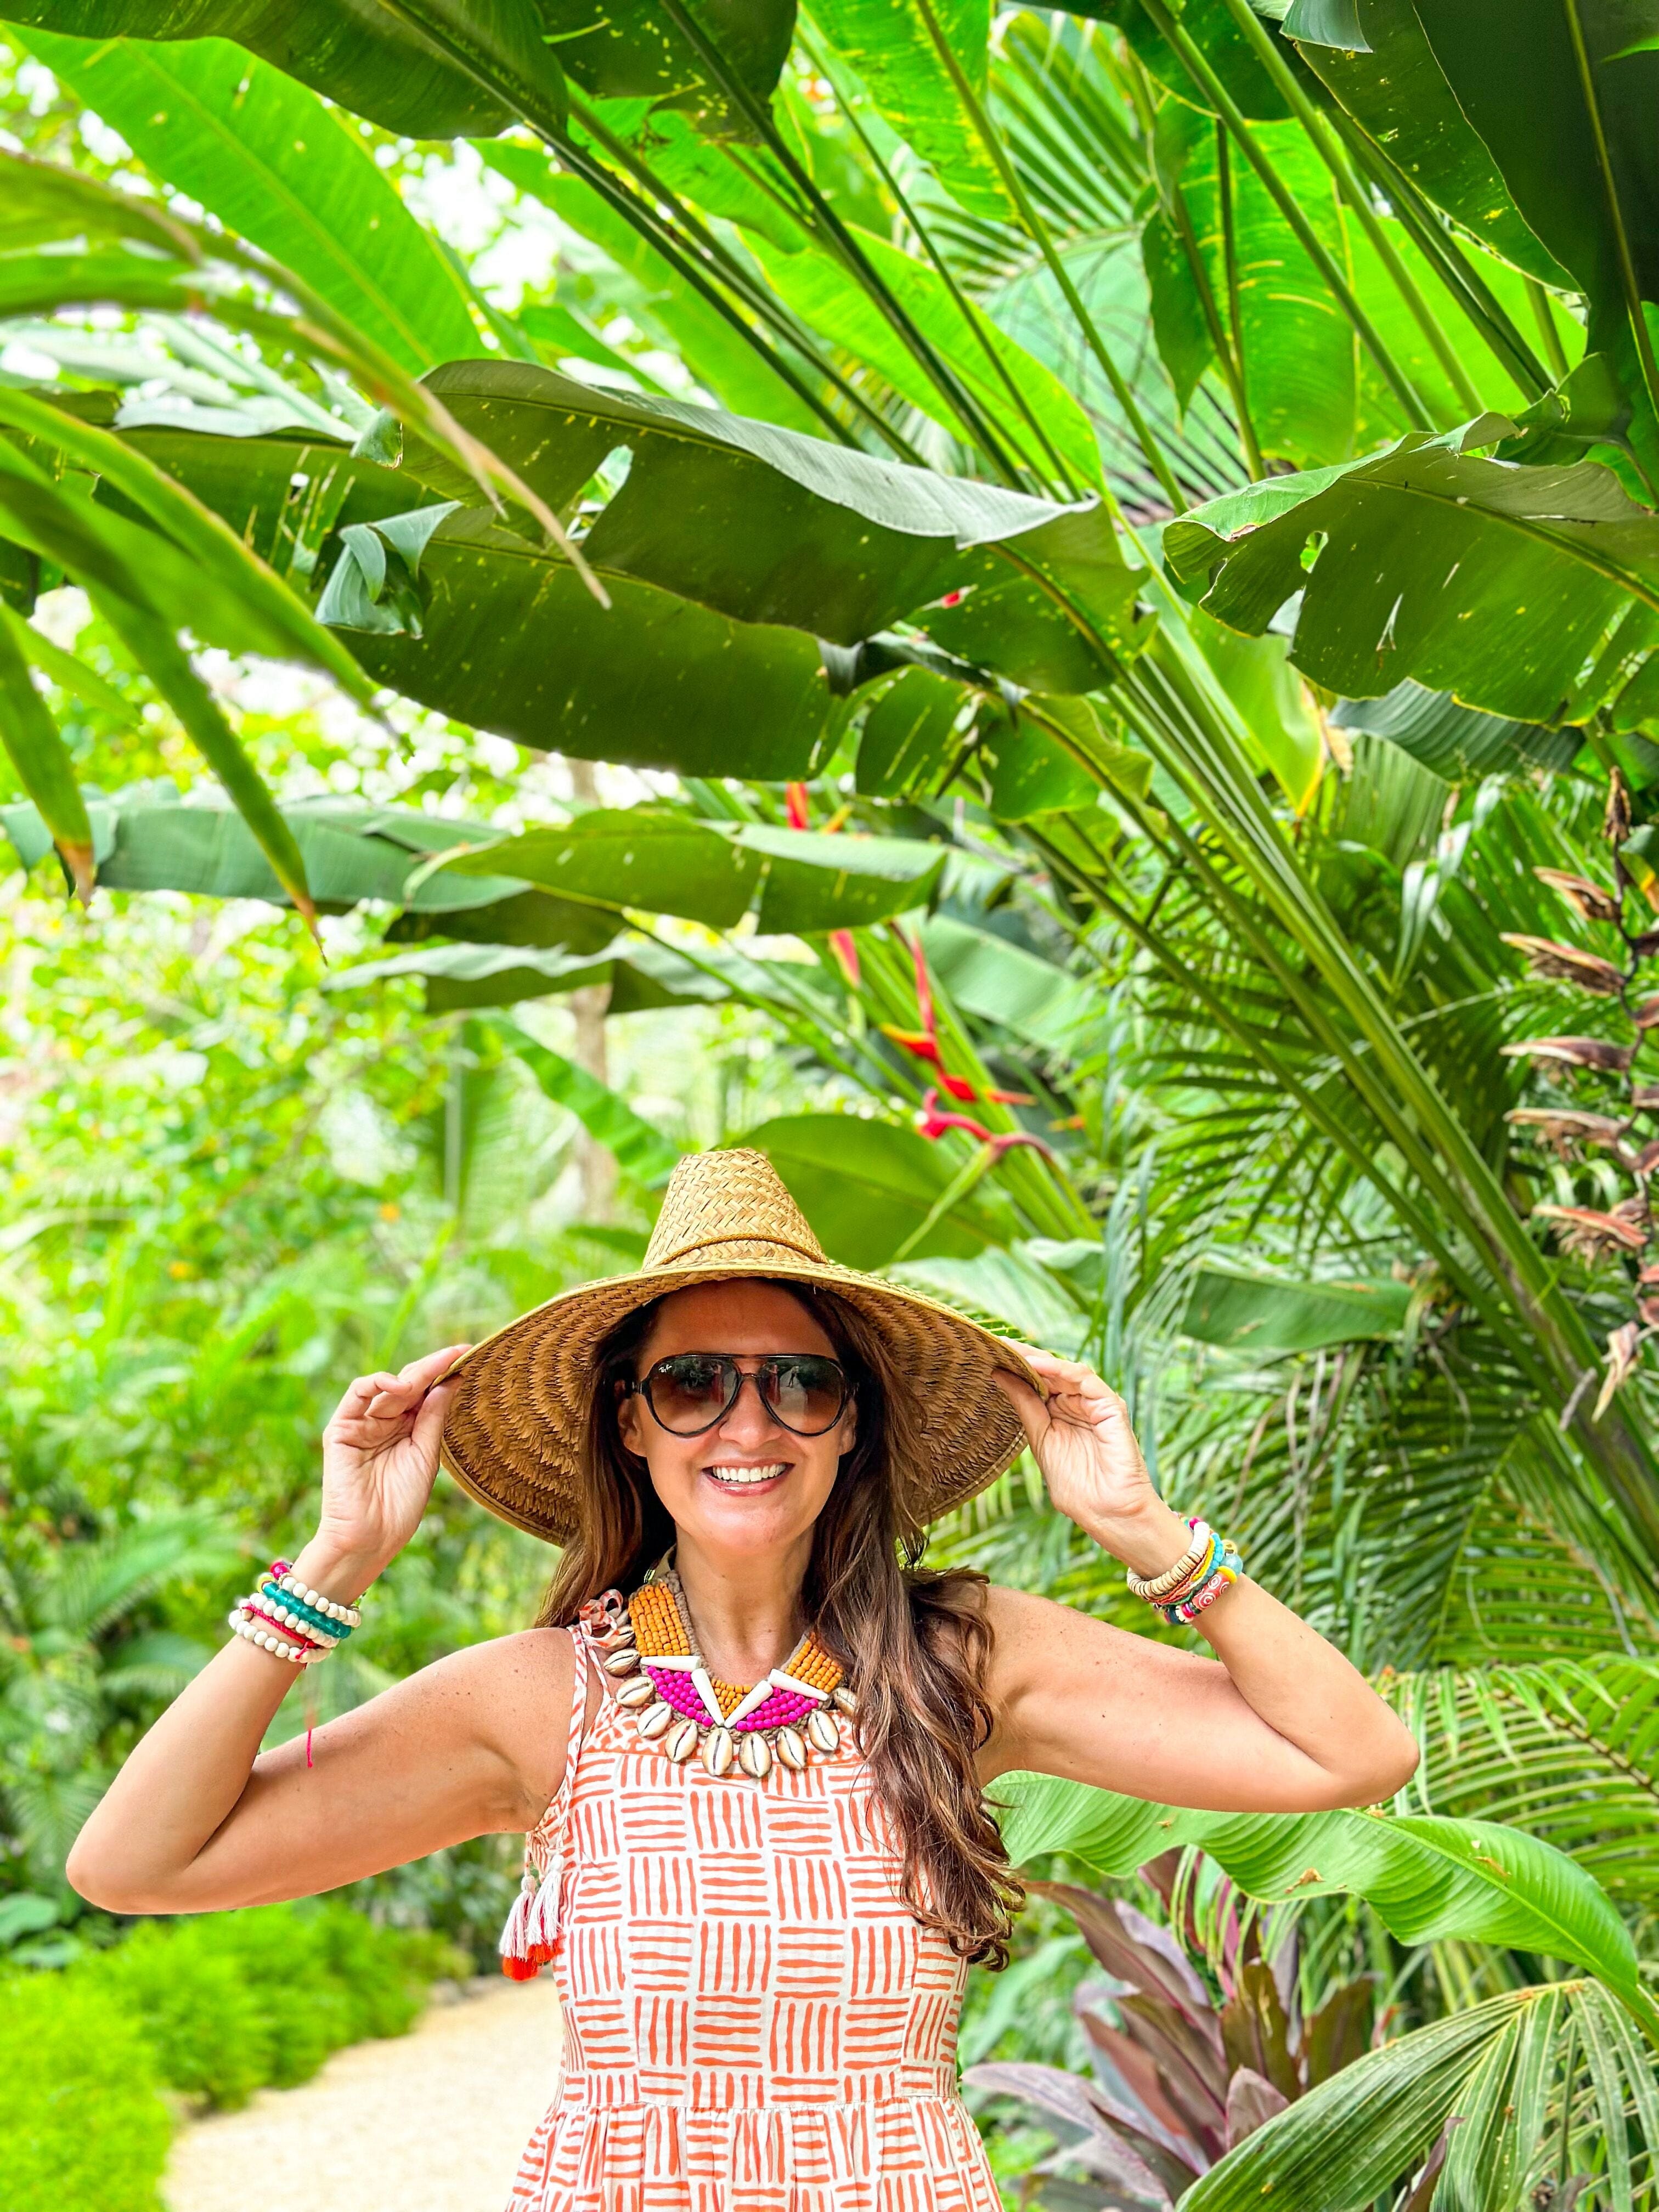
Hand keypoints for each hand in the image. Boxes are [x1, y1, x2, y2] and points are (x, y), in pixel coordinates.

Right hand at [304, 1344, 470, 1595]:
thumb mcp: (426, 1455)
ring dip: (411, 1375)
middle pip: (409, 1385)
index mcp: (406, 1430)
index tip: (467, 1355)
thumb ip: (433, 1418)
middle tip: (457, 1351)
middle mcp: (384, 1422)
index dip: (443, 1374)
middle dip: (432, 1367)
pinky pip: (356, 1395)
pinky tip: (401, 1385)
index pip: (425, 1393)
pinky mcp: (341, 1429)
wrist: (372, 1537)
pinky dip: (377, 1383)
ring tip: (432, 1372)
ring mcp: (361, 1423)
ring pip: (385, 1386)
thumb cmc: (401, 1504)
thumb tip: (451, 1380)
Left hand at [992, 1343, 1189, 1577]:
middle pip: (1050, 1371)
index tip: (988, 1351)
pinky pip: (1086, 1380)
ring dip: (1039, 1359)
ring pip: (1066, 1370)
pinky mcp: (1111, 1407)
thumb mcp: (1040, 1438)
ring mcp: (1095, 1403)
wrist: (1105, 1512)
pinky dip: (1062, 1371)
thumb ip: (1025, 1406)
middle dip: (1023, 1356)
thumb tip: (998, 1374)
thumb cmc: (1076, 1487)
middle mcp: (1078, 1403)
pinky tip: (1039, 1366)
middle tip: (996, 1341)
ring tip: (1012, 1350)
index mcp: (1059, 1412)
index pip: (1036, 1381)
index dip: (1015, 1365)